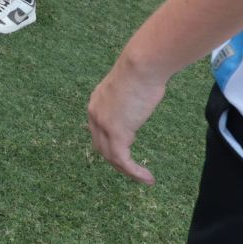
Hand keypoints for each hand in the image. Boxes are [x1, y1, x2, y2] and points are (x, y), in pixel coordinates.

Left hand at [88, 58, 168, 184]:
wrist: (142, 65)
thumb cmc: (145, 69)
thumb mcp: (131, 85)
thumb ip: (130, 98)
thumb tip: (141, 100)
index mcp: (96, 101)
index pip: (98, 129)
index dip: (110, 142)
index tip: (126, 150)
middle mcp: (94, 114)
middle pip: (101, 146)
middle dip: (116, 160)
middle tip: (132, 169)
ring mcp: (103, 124)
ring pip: (111, 157)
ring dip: (127, 171)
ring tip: (144, 178)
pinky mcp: (116, 133)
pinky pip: (123, 160)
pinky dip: (134, 172)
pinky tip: (148, 178)